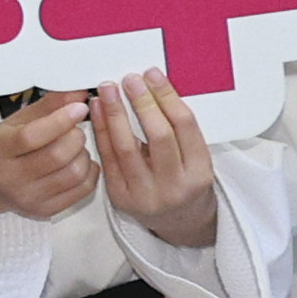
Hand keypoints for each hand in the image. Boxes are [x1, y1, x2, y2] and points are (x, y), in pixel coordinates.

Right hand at [0, 88, 98, 221]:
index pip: (32, 136)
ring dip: (84, 154)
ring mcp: (29, 197)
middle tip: (75, 130)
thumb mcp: (20, 122)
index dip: (60, 120)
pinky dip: (90, 172)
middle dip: (76, 137)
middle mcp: (10, 177)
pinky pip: (83, 189)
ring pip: (74, 172)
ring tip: (76, 148)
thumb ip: (49, 106)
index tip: (79, 107)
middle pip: (57, 155)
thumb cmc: (11, 148)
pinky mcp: (47, 210)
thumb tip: (78, 93)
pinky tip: (81, 163)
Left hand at [84, 70, 219, 250]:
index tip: (152, 75)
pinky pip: (108, 159)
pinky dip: (101, 131)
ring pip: (127, 148)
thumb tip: (152, 85)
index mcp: (199, 172)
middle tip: (129, 79)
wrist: (178, 222)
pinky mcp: (121, 198)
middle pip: (158, 136)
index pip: (184, 126)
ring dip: (115, 114)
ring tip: (108, 90)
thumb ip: (178, 129)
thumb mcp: (195, 159)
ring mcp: (145, 195)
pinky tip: (97, 111)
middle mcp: (174, 186)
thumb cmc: (185, 182)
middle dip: (142, 103)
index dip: (167, 97)